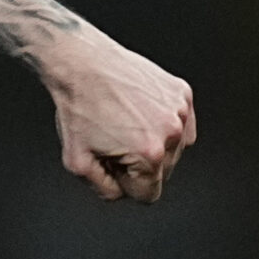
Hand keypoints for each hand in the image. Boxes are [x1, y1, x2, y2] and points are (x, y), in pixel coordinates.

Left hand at [41, 30, 196, 202]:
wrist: (80, 63)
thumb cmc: (77, 107)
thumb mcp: (76, 162)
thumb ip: (103, 189)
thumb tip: (121, 194)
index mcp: (150, 154)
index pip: (148, 195)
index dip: (125, 182)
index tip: (111, 163)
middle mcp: (172, 133)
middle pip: (163, 172)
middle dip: (138, 163)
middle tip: (113, 138)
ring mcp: (180, 110)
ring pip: (174, 148)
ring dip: (153, 142)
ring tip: (124, 121)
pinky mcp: (182, 93)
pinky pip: (180, 122)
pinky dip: (162, 121)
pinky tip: (137, 109)